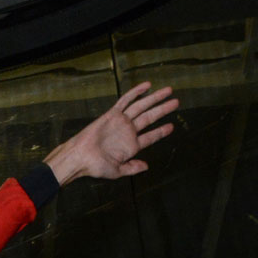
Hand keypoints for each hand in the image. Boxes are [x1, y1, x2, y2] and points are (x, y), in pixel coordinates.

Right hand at [44, 82, 177, 186]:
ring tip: (169, 92)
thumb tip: (146, 166)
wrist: (81, 157)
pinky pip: (126, 100)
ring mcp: (121, 121)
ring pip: (142, 107)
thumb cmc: (96, 166)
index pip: (150, 137)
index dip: (161, 131)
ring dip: (155, 99)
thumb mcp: (117, 171)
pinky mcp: (112, 114)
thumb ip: (132, 168)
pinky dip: (136, 93)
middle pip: (150, 117)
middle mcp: (128, 131)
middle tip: (176, 102)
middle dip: (163, 109)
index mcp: (131, 146)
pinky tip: (147, 86)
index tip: (172, 127)